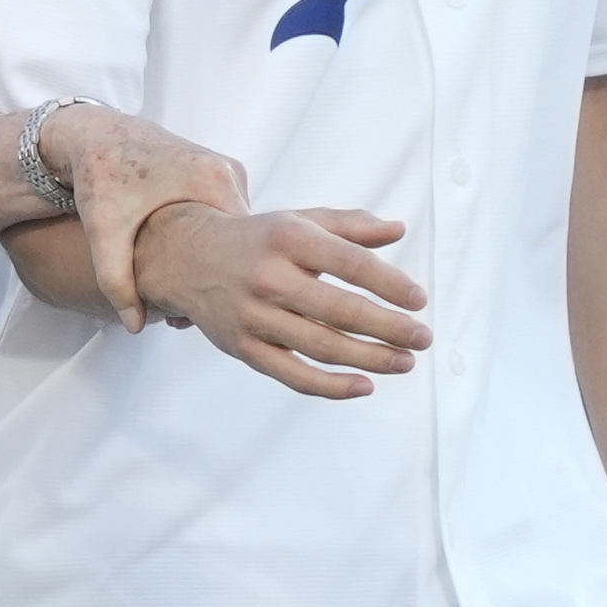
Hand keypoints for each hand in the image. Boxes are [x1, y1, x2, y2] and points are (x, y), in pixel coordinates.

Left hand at [43, 105, 250, 331]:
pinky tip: (184, 261)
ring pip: (233, 228)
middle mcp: (228, 171)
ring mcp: (224, 169)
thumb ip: (117, 280)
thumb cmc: (98, 174)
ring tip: (187, 288)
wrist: (89, 133)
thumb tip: (135, 325)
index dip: (228, 282)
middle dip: (221, 274)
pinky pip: (223, 214)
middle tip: (191, 307)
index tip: (202, 308)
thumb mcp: (104, 230)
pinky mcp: (212, 171)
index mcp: (214, 181)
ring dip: (216, 257)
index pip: (246, 246)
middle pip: (242, 238)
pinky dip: (209, 238)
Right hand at [137, 205, 430, 400]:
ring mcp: (254, 316)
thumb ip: (351, 226)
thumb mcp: (300, 220)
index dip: (389, 283)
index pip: (349, 263)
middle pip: (339, 310)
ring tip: (404, 362)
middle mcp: (269, 277)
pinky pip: (293, 375)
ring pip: (321, 346)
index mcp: (288, 238)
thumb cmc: (257, 240)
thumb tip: (397, 231)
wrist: (185, 258)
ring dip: (369, 358)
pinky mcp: (243, 348)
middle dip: (388, 328)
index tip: (419, 301)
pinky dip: (331, 386)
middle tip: (422, 338)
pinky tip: (365, 386)